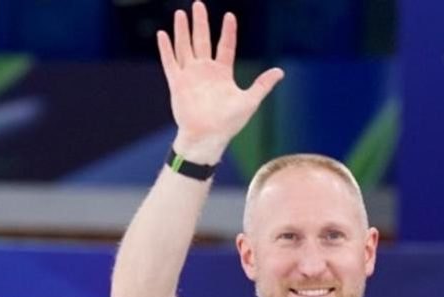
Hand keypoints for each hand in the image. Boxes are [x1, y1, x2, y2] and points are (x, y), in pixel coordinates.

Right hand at [155, 0, 283, 163]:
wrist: (208, 137)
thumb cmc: (229, 123)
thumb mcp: (250, 101)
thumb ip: (262, 84)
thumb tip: (280, 71)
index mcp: (222, 73)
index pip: (226, 46)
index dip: (228, 31)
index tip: (229, 16)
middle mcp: (205, 71)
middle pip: (202, 40)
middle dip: (200, 22)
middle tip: (197, 3)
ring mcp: (190, 75)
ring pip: (185, 46)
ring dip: (182, 30)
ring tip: (180, 13)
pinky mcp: (177, 83)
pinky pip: (170, 62)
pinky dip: (166, 49)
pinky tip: (163, 34)